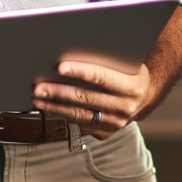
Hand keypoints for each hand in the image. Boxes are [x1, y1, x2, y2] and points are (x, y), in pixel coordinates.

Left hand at [33, 61, 154, 138]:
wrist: (144, 96)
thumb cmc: (128, 72)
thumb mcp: (125, 64)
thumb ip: (105, 59)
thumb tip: (72, 48)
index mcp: (131, 86)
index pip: (101, 77)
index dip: (80, 71)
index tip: (59, 67)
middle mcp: (125, 107)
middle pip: (85, 98)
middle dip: (58, 92)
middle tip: (37, 87)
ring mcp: (115, 123)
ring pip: (78, 114)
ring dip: (54, 106)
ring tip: (36, 98)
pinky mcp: (105, 133)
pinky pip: (79, 124)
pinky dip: (62, 115)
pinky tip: (48, 107)